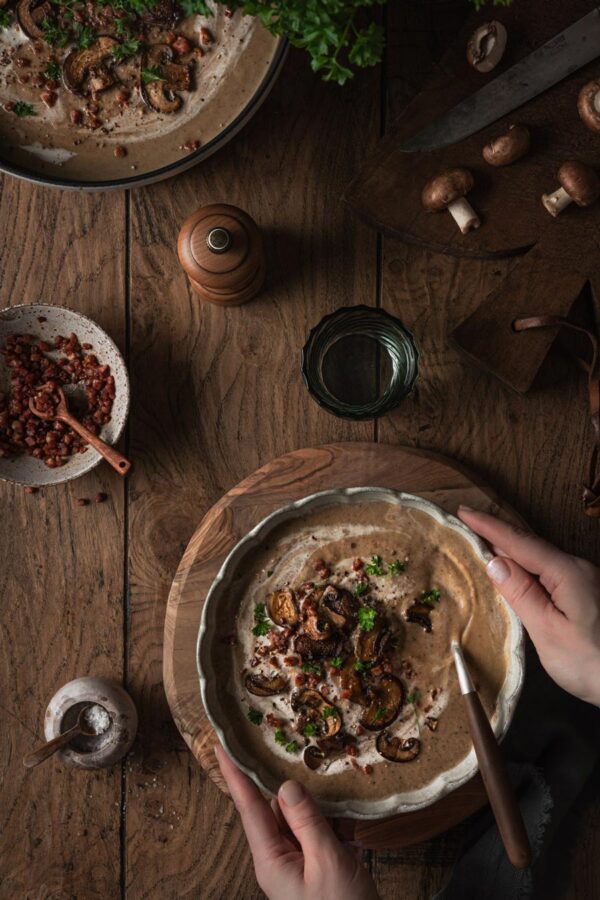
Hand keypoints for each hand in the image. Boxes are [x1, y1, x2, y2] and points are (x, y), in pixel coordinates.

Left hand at [215, 745, 378, 899]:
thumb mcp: (328, 862)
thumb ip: (307, 821)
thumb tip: (287, 785)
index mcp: (270, 860)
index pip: (248, 807)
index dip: (235, 774)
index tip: (221, 745)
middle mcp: (277, 859)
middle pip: (277, 808)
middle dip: (293, 788)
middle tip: (301, 760)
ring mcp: (296, 865)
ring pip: (300, 819)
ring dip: (320, 810)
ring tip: (338, 805)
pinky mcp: (315, 869)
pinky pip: (317, 835)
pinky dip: (333, 826)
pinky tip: (350, 829)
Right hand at [458, 506, 599, 706]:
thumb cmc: (592, 664)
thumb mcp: (548, 632)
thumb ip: (521, 594)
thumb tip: (495, 562)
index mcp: (568, 573)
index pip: (521, 543)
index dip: (490, 527)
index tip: (464, 512)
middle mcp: (579, 569)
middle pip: (531, 546)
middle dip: (498, 535)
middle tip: (467, 525)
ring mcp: (585, 581)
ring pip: (540, 559)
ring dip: (511, 552)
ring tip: (482, 545)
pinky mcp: (587, 594)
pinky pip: (549, 571)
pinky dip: (526, 567)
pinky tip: (515, 572)